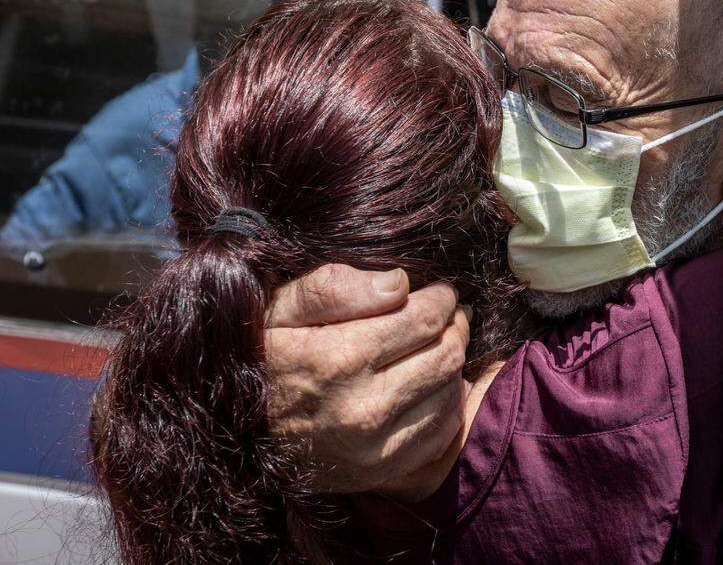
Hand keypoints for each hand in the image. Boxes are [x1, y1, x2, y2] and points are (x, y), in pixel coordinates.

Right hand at [263, 264, 468, 493]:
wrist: (235, 432)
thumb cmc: (262, 357)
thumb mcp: (280, 309)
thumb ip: (335, 287)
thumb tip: (399, 284)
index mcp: (337, 360)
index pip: (424, 319)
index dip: (441, 298)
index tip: (439, 292)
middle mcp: (361, 409)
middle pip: (446, 354)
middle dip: (454, 326)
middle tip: (447, 315)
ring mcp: (374, 448)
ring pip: (450, 391)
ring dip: (452, 363)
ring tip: (434, 346)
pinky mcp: (382, 471)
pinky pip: (443, 431)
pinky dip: (446, 402)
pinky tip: (427, 385)